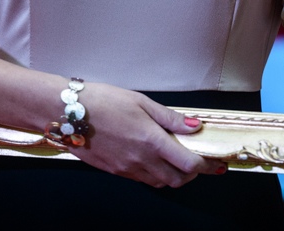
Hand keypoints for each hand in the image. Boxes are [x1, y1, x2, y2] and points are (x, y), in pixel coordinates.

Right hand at [69, 82, 227, 187]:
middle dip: (192, 174)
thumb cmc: (102, 100)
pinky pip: (141, 179)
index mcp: (151, 140)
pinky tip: (152, 159)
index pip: (189, 164)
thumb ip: (170, 117)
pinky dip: (154, 174)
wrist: (67, 112)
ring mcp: (126, 168)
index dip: (206, 166)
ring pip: (159, 183)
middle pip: (177, 180)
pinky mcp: (115, 171)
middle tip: (197, 161)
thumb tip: (195, 126)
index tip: (216, 163)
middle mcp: (141, 159)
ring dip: (173, 176)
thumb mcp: (140, 101)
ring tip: (176, 160)